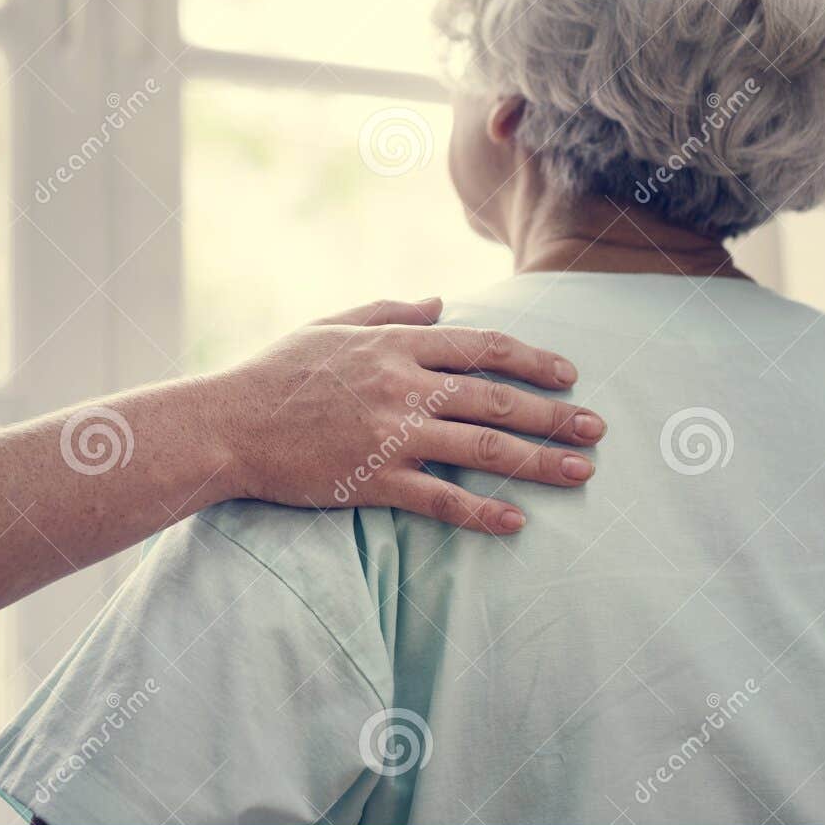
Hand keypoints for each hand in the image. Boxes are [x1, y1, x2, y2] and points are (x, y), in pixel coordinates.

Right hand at [210, 297, 604, 533]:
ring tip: (582, 471)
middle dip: (554, 413)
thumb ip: (389, 311)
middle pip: (496, 397)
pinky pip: (440, 498)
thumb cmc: (276, 373)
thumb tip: (440, 302)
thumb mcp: (331, 325)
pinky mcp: (373, 479)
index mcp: (395, 344)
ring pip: (482, 447)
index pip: (482, 347)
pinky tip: (516, 523)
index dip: (532, 359)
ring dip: (539, 461)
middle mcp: (402, 385)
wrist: (227, 424)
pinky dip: (481, 512)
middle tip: (597, 428)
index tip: (568, 374)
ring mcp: (390, 434)